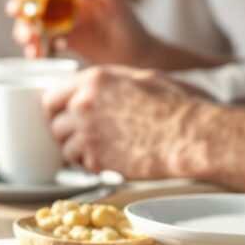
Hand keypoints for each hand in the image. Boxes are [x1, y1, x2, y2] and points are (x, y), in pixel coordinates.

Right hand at [5, 0, 159, 65]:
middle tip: (16, 16)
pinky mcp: (67, 43)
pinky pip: (44, 44)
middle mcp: (69, 6)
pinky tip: (39, 54)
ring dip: (27, 33)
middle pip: (36, 6)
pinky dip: (38, 49)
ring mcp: (67, 25)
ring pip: (36, 26)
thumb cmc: (129, 23)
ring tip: (29, 43)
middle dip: (22, 12)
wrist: (140, 58)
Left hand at [43, 66, 244, 189]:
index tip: (59, 117)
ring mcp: (87, 134)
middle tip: (83, 137)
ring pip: (66, 148)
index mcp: (94, 80)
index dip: (55, 109)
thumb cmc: (178, 105)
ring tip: (103, 150)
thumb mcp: (143, 77)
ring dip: (79, 151)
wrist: (192, 137)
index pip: (52, 96)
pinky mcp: (97, 161)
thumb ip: (111, 82)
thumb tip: (99, 86)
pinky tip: (114, 160)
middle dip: (66, 132)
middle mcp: (84, 105)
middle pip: (55, 124)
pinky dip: (94, 166)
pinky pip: (83, 166)